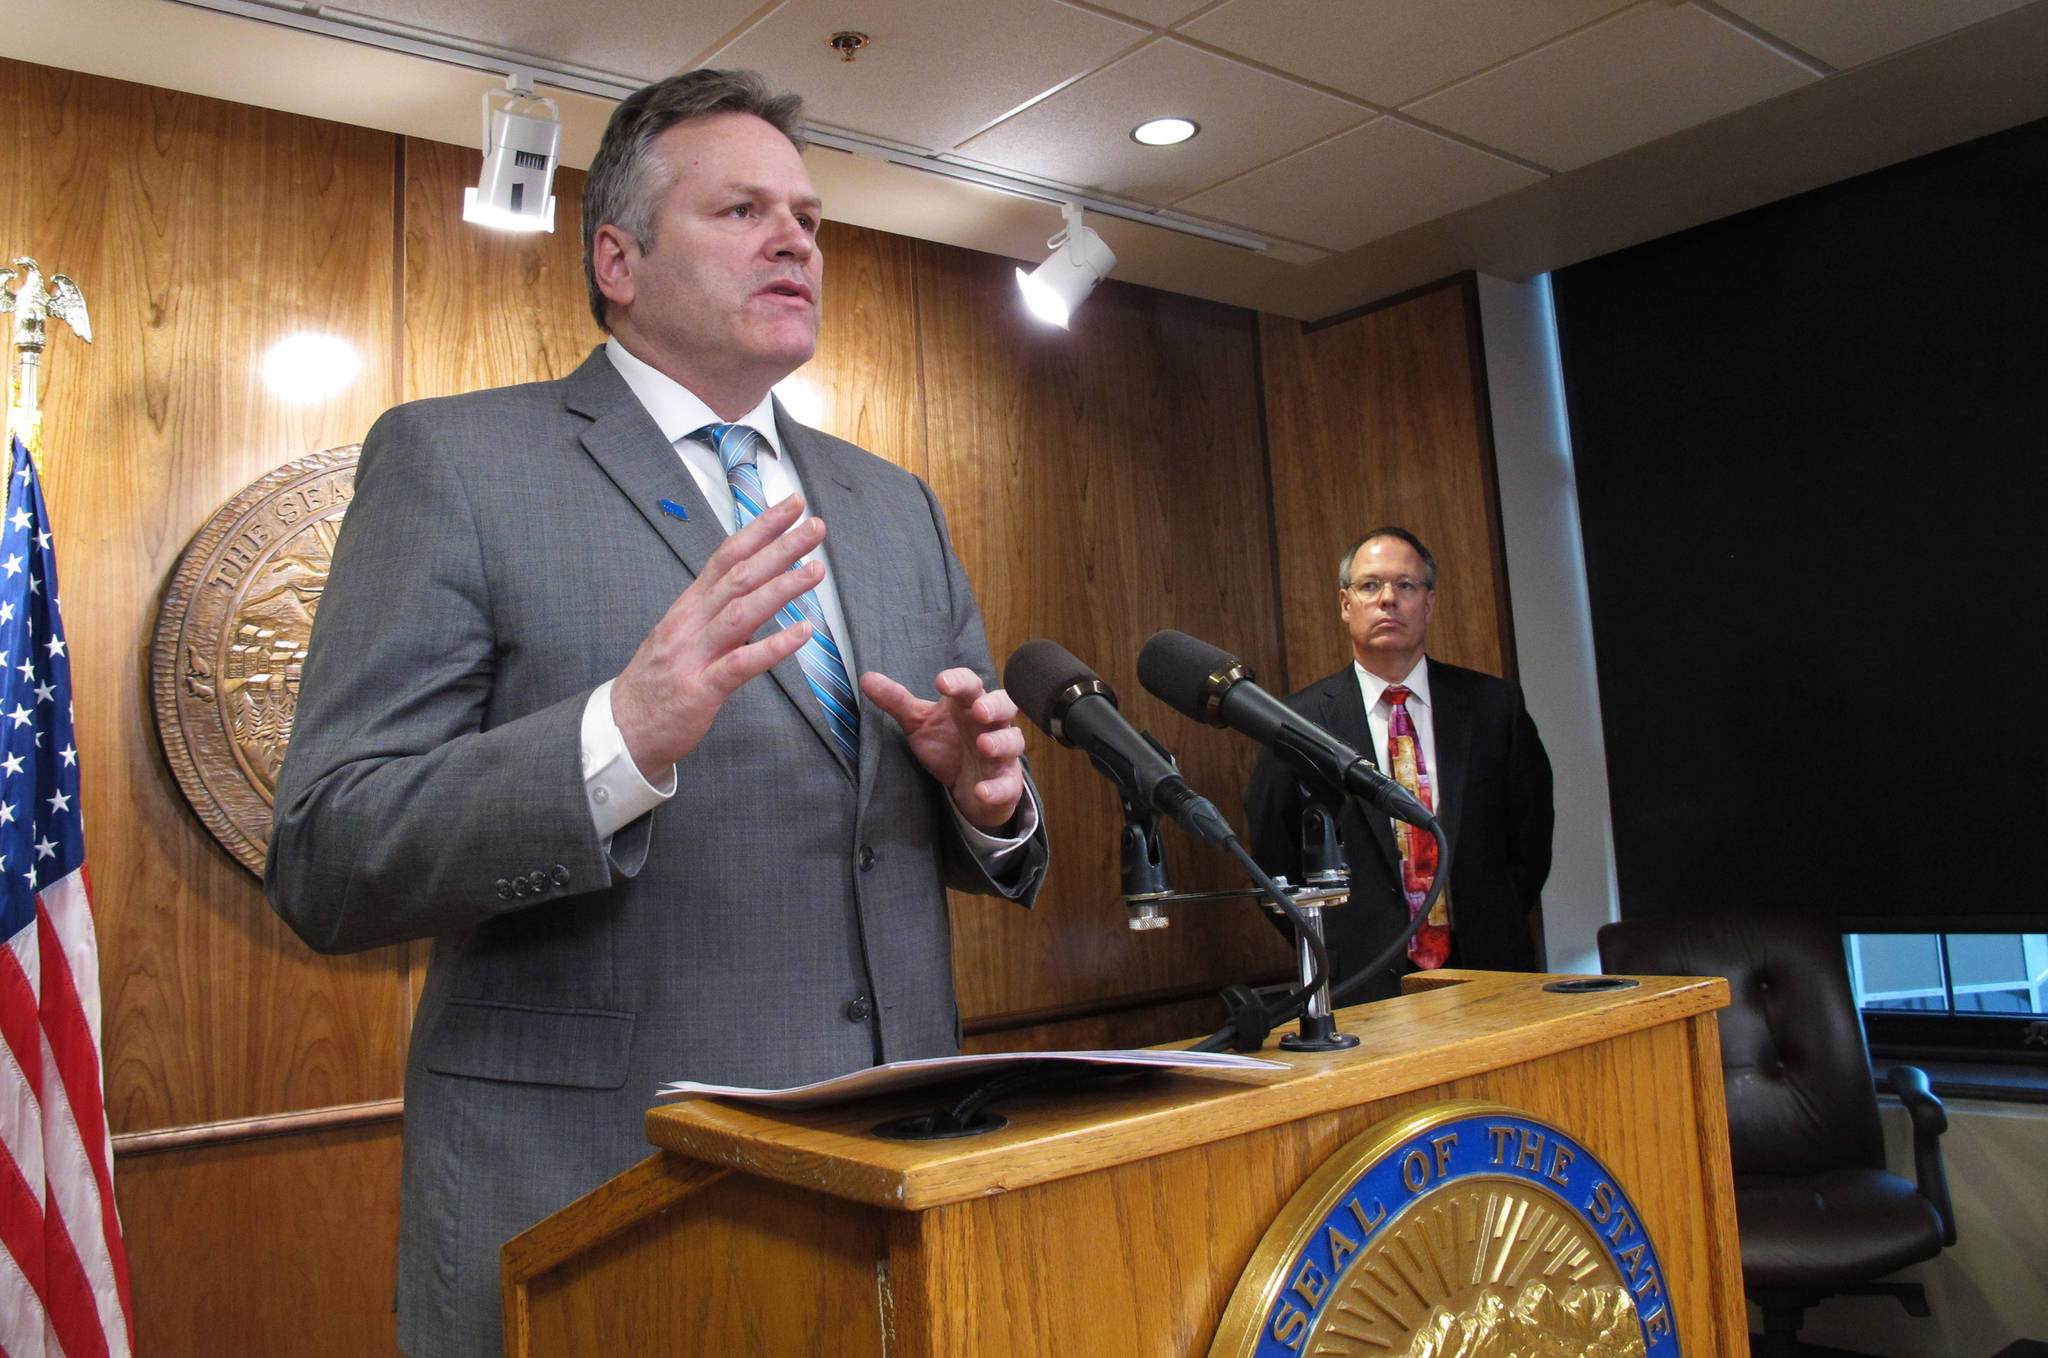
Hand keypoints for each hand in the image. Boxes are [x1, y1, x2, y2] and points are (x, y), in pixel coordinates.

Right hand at [611, 495, 825, 774]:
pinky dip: (773, 646)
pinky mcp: (700, 690)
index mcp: (688, 606)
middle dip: (779, 547)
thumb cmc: (657, 683)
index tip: (790, 506)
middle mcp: (690, 622)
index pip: (726, 556)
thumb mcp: (681, 635)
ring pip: (741, 612)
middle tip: (815, 526)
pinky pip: (740, 665)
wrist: (620, 729)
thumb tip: (751, 587)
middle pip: (739, 576)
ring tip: (817, 570)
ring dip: (781, 588)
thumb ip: (712, 610)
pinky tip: (803, 632)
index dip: (760, 529)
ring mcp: (694, 654)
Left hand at [860, 667, 1025, 830]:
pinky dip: (997, 788)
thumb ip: (896, 701)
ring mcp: (1002, 754)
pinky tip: (981, 791)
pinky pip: (1008, 785)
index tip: (941, 683)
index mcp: (968, 704)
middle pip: (1004, 705)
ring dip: (1000, 742)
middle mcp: (990, 725)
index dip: (959, 681)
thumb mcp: (918, 723)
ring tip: (983, 746)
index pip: (970, 684)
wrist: (965, 788)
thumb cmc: (947, 745)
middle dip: (994, 706)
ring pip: (1013, 741)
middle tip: (978, 710)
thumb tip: (866, 678)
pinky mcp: (1006, 783)